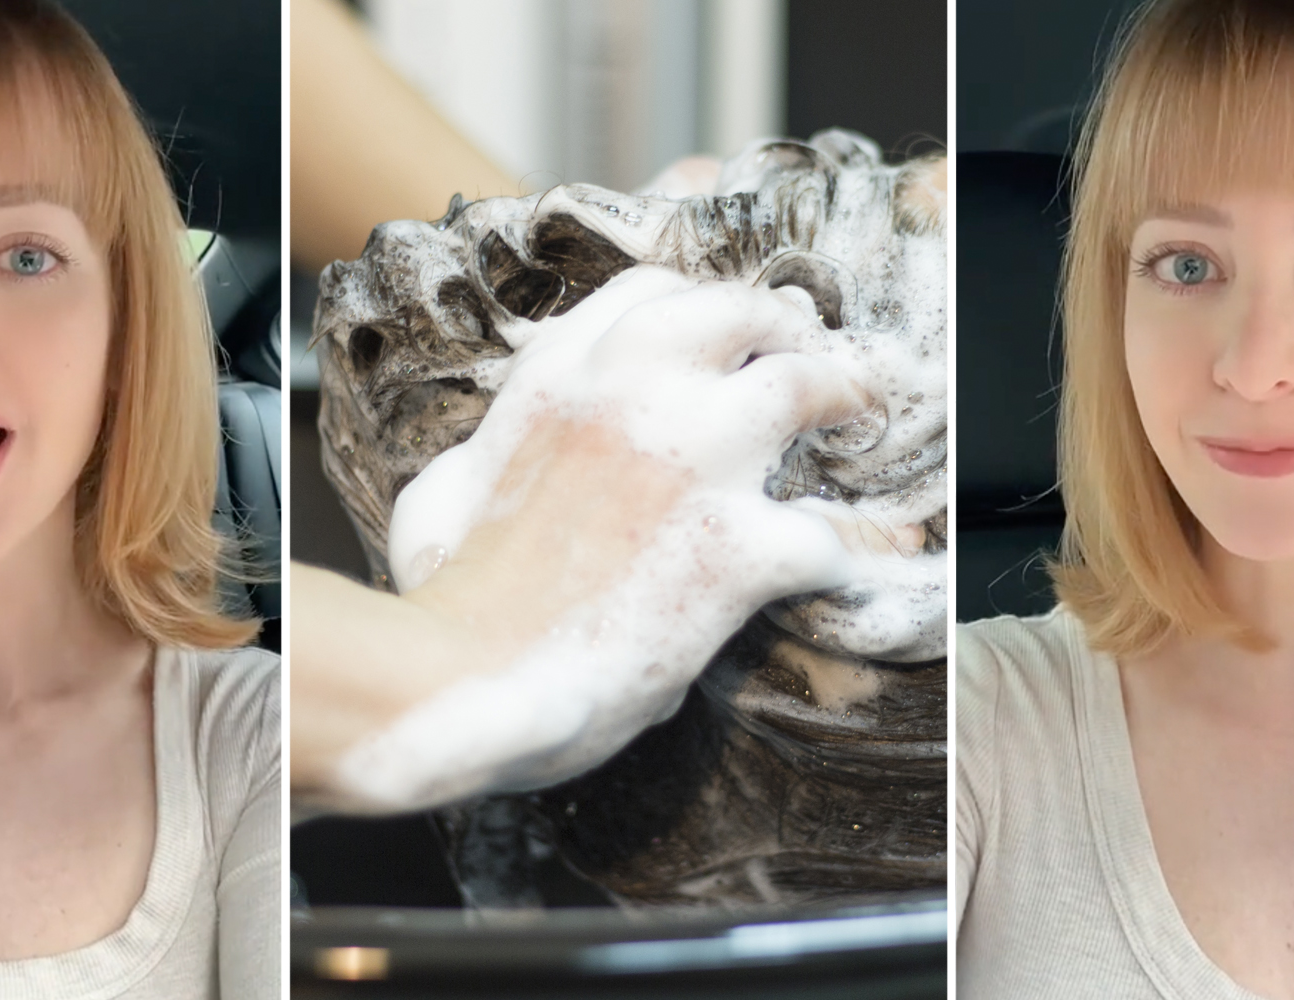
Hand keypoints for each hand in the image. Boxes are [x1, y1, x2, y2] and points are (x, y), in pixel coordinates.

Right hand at [328, 266, 880, 810]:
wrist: (465, 675)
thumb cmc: (445, 597)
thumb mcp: (442, 489)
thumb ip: (483, 452)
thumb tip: (483, 463)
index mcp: (560, 371)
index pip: (653, 292)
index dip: (703, 315)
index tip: (725, 343)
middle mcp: (632, 390)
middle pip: (743, 312)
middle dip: (785, 334)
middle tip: (810, 365)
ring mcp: (694, 459)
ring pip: (805, 386)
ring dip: (836, 404)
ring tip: (850, 424)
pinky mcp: (739, 544)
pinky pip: (826, 533)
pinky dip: (839, 554)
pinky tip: (828, 570)